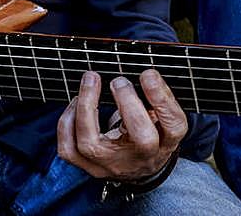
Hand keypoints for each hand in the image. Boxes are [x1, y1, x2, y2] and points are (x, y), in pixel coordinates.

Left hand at [56, 69, 186, 181]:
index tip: (147, 74)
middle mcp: (141, 159)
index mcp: (166, 143)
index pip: (173, 125)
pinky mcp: (89, 168)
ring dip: (86, 107)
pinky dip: (67, 122)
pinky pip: (68, 149)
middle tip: (119, 81)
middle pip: (142, 139)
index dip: (161, 98)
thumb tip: (144, 74)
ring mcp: (112, 166)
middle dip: (128, 104)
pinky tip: (77, 103)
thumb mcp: (162, 117)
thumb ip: (156, 98)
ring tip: (91, 80)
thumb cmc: (150, 132)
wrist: (138, 167)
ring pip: (91, 145)